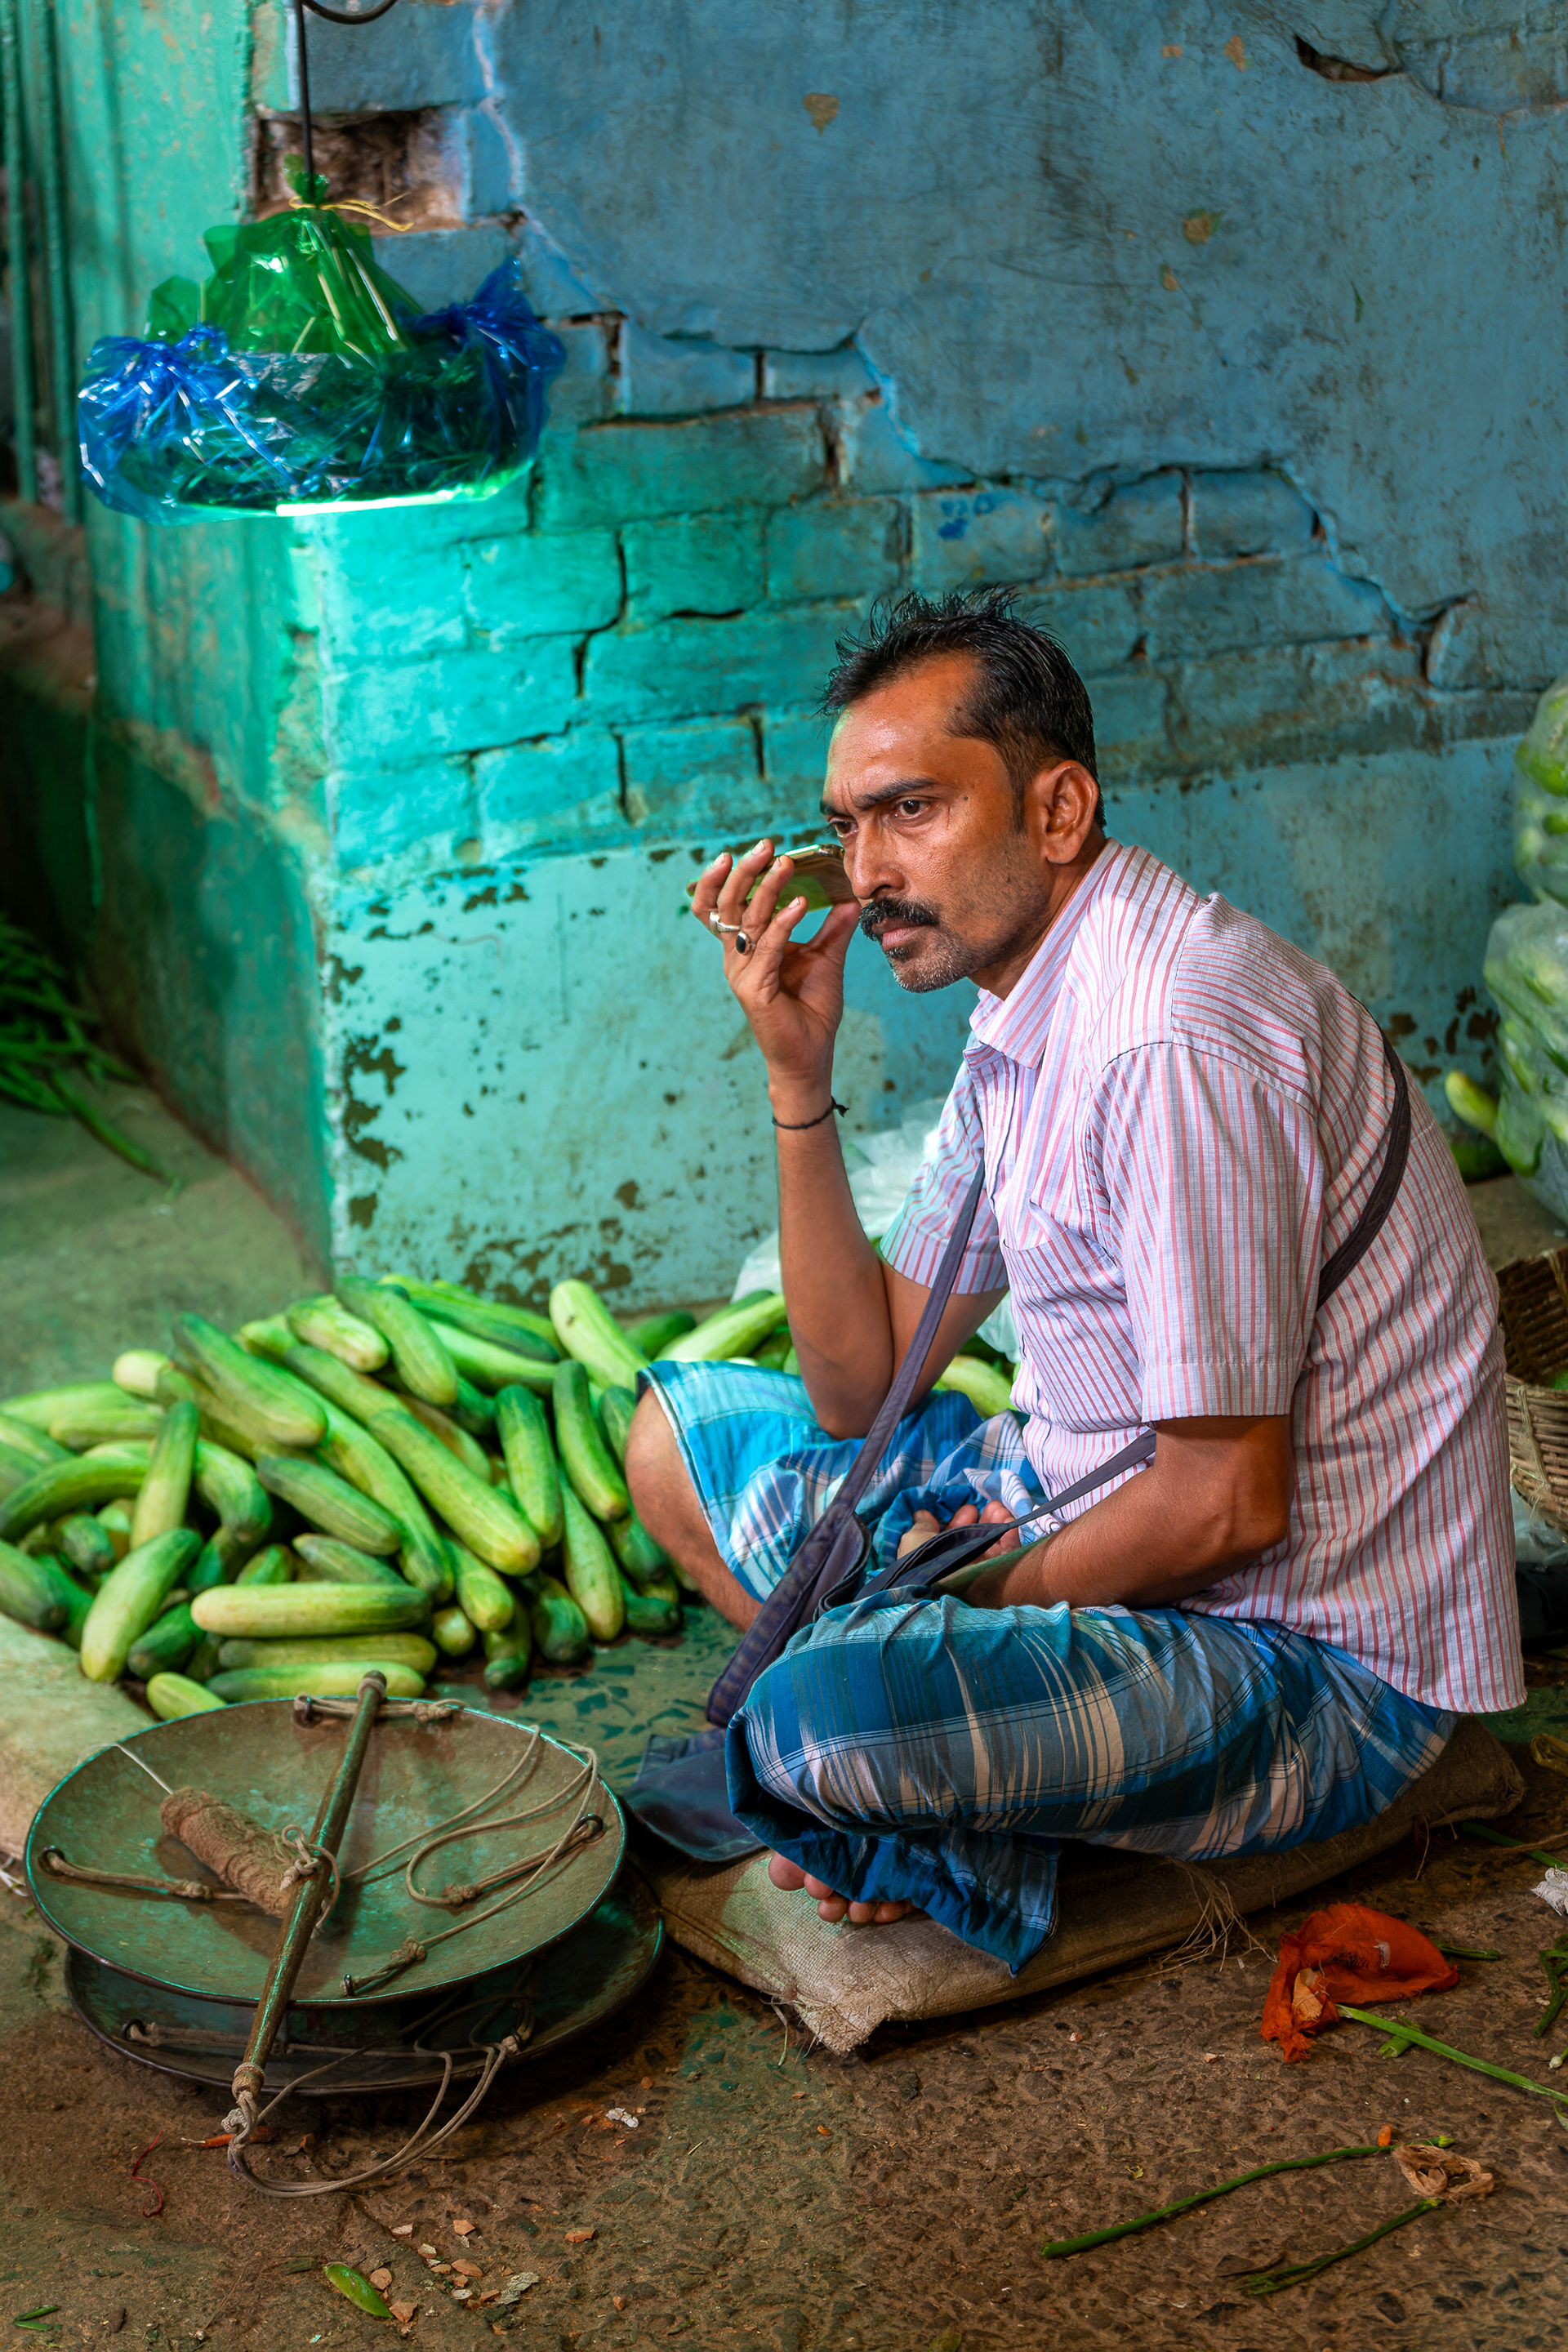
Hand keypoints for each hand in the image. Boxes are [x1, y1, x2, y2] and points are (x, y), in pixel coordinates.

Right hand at [689, 841, 859, 1106]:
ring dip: (766, 889)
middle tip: (766, 845)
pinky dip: (782, 923)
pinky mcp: (754, 990)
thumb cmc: (811, 1010)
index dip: (722, 879)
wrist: (810, 1057)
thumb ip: (833, 929)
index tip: (742, 851)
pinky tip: (799, 905)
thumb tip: (849, 898)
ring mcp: (742, 974)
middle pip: (727, 906)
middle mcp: (737, 958)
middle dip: (743, 872)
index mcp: (746, 948)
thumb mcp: (826, 960)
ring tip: (784, 864)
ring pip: (745, 921)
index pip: (721, 907)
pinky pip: (767, 948)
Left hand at [896, 1498, 1023, 1564]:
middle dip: (983, 1519)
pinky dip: (1009, 1533)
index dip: (961, 1522)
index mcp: (944, 1560)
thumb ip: (922, 1526)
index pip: (956, 1539)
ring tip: (998, 1509)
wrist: (943, 1587)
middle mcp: (964, 1567)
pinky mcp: (1001, 1573)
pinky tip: (1006, 1519)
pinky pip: (1009, 1550)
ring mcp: (984, 1571)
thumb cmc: (924, 1562)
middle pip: (977, 1539)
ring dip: (997, 1522)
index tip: (969, 1510)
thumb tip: (921, 1514)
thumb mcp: (914, 1540)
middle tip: (988, 1507)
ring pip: (995, 1543)